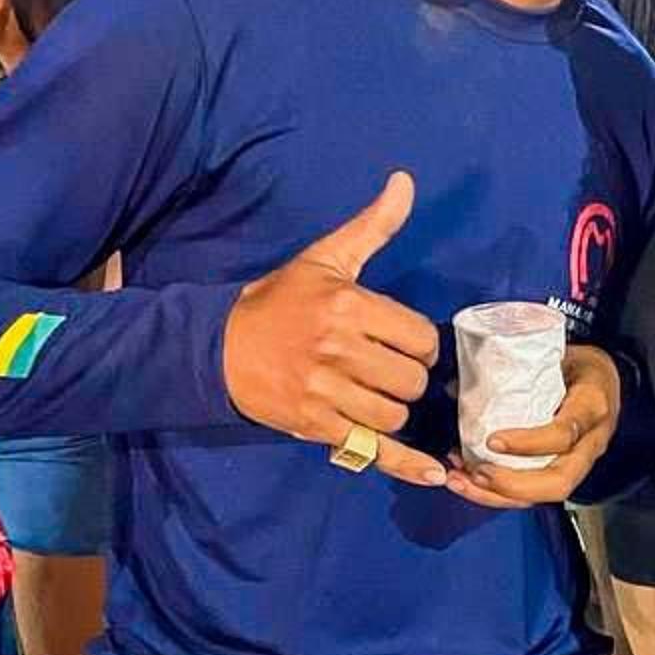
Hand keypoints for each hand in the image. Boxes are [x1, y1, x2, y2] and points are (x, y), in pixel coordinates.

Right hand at [222, 172, 445, 483]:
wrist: (220, 347)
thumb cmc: (280, 301)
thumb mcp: (325, 259)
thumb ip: (372, 227)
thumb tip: (405, 181)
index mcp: (347, 306)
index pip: (419, 337)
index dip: (417, 343)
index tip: (399, 341)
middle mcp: (338, 349)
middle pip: (412, 379)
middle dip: (407, 377)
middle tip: (385, 369)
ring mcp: (325, 391)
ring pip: (395, 413)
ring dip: (392, 408)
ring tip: (373, 394)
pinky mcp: (314, 425)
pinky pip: (375, 448)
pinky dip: (406, 463)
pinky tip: (434, 472)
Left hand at [445, 345, 622, 510]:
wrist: (605, 380)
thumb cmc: (579, 367)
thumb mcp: (558, 356)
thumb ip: (518, 369)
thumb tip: (456, 384)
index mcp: (591, 406)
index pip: (564, 434)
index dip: (528, 443)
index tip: (492, 440)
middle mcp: (590, 442)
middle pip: (559, 481)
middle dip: (512, 484)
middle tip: (476, 472)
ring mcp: (579, 462)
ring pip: (544, 494)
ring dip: (498, 495)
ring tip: (462, 481)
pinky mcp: (563, 472)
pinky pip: (534, 493)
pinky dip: (498, 493)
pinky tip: (469, 481)